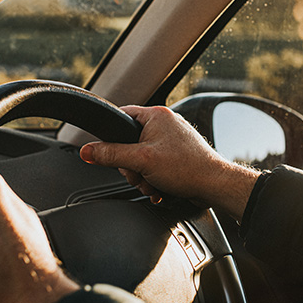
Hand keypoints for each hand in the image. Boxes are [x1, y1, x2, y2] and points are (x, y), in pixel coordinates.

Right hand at [80, 105, 258, 220]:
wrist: (214, 185)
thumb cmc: (187, 168)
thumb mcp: (141, 161)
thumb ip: (111, 155)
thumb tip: (87, 151)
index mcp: (156, 115)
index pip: (121, 116)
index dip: (112, 136)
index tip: (109, 151)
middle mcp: (165, 123)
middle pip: (129, 143)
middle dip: (131, 166)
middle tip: (140, 174)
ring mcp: (172, 140)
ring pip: (141, 158)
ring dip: (143, 176)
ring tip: (154, 183)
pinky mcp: (177, 155)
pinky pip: (155, 166)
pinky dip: (154, 179)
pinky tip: (160, 188)